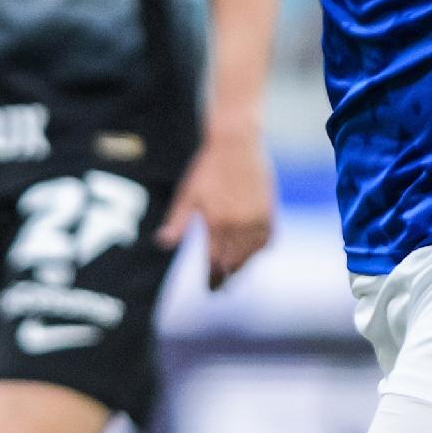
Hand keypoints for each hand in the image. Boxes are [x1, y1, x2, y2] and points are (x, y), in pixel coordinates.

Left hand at [157, 126, 274, 289]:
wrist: (237, 143)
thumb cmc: (207, 167)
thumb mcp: (187, 194)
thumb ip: (177, 222)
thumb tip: (162, 244)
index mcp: (216, 223)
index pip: (214, 263)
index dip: (212, 280)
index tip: (209, 289)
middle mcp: (238, 225)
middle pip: (234, 264)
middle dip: (227, 278)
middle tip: (221, 288)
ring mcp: (256, 219)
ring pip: (252, 255)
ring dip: (242, 265)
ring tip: (234, 271)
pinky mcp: (269, 211)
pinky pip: (267, 241)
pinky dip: (259, 250)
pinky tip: (252, 252)